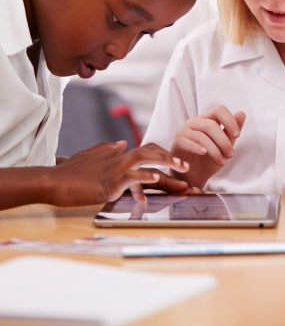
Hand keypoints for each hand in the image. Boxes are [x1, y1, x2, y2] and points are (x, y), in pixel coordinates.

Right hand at [49, 141, 190, 205]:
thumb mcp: (92, 155)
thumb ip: (108, 149)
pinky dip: (144, 177)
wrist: (54, 180)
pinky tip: (156, 177)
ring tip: (181, 169)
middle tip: (187, 166)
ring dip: (166, 163)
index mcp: (119, 154)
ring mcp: (116, 169)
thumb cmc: (71, 171)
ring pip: (146, 160)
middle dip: (172, 159)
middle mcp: (120, 158)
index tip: (178, 162)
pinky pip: (131, 177)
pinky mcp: (110, 182)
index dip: (163, 155)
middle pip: (152, 153)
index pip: (147, 151)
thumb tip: (122, 143)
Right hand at [171, 105, 245, 187]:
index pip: (219, 110)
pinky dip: (198, 147)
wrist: (192, 177)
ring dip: (215, 150)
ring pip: (202, 135)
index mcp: (208, 119)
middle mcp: (196, 122)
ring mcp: (185, 131)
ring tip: (221, 162)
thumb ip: (231, 131)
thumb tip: (242, 113)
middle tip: (230, 154)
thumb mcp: (224, 146)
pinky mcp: (177, 142)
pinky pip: (188, 141)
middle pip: (211, 124)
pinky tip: (204, 153)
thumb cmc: (208, 160)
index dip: (230, 120)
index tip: (237, 134)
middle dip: (223, 141)